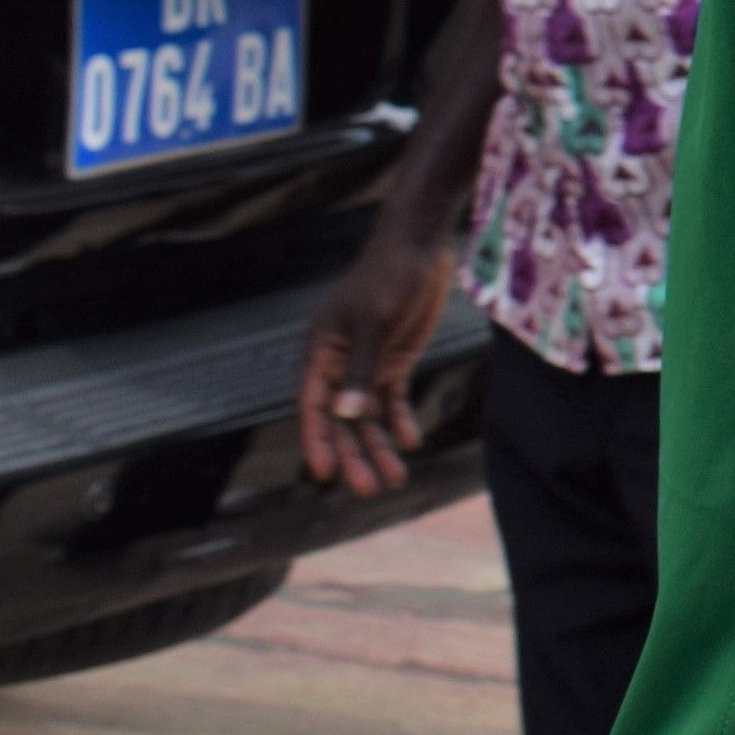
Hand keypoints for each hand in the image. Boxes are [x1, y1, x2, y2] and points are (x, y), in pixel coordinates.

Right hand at [291, 227, 460, 497]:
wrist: (421, 246)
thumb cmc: (390, 277)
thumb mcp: (376, 323)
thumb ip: (362, 370)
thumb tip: (348, 415)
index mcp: (321, 352)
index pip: (313, 406)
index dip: (317, 441)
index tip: (323, 475)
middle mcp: (339, 363)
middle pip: (342, 419)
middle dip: (354, 454)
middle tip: (370, 488)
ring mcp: (367, 362)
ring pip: (367, 414)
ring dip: (379, 444)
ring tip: (396, 478)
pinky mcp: (393, 359)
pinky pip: (391, 398)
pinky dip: (399, 419)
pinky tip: (410, 440)